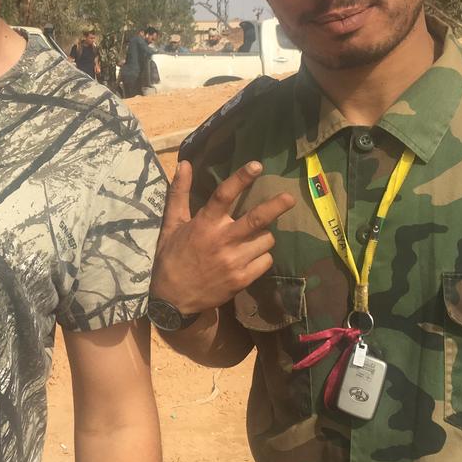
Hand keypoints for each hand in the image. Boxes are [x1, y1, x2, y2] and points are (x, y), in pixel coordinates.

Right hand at [150, 160, 292, 314]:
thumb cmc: (172, 256)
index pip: (224, 195)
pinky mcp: (242, 279)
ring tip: (253, 237)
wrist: (172, 298)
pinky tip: (251, 257)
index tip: (257, 165)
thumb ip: (179, 192)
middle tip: (290, 197)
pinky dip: (263, 256)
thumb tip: (184, 163)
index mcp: (204, 224)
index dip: (241, 178)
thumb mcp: (171, 223)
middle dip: (275, 207)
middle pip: (256, 220)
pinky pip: (266, 261)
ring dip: (264, 236)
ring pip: (265, 240)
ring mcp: (234, 262)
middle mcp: (221, 241)